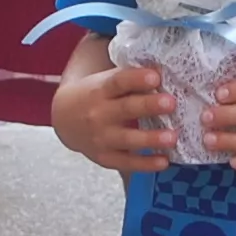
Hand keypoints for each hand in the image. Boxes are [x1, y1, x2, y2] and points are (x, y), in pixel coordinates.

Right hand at [52, 62, 174, 172]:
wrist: (64, 119)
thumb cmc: (95, 95)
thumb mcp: (105, 81)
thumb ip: (130, 78)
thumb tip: (166, 71)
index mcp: (100, 89)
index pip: (118, 81)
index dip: (136, 79)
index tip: (155, 77)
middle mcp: (99, 113)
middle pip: (126, 109)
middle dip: (149, 106)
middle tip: (171, 103)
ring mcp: (101, 138)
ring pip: (127, 139)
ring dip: (150, 139)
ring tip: (172, 137)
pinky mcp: (105, 157)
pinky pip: (126, 162)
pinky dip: (145, 164)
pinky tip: (164, 161)